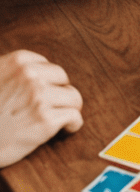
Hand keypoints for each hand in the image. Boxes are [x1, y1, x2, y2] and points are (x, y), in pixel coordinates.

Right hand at [0, 50, 81, 166]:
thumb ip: (13, 72)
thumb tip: (37, 68)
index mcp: (17, 62)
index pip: (48, 66)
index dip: (46, 82)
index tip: (39, 95)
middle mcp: (30, 76)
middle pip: (63, 79)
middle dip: (58, 93)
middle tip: (50, 107)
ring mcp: (39, 97)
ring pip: (73, 97)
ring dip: (68, 108)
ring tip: (60, 117)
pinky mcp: (45, 121)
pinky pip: (75, 117)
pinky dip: (73, 124)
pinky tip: (67, 128)